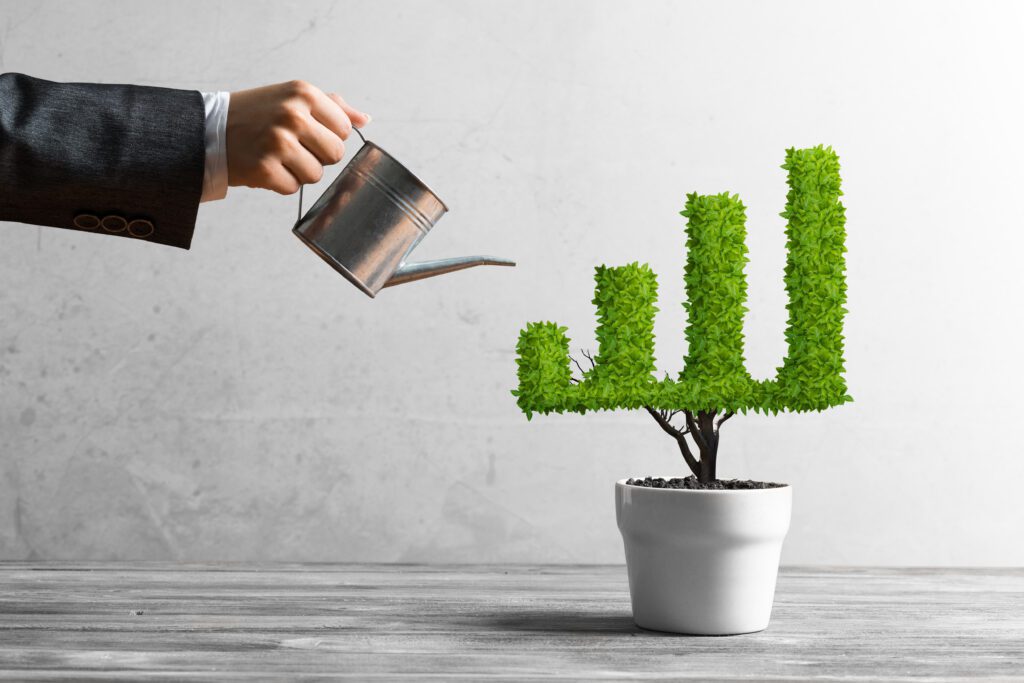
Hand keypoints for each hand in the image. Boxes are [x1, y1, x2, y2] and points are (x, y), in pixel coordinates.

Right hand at [226, 80, 369, 194]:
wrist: (208, 129)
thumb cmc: (257, 114)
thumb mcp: (292, 97)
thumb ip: (332, 106)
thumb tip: (365, 119)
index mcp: (304, 93)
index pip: (344, 129)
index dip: (327, 136)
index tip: (306, 132)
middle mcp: (293, 115)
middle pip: (335, 155)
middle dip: (317, 156)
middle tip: (292, 147)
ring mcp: (279, 143)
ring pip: (316, 175)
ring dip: (299, 171)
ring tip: (276, 156)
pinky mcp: (265, 168)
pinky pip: (293, 188)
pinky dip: (280, 183)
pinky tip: (264, 166)